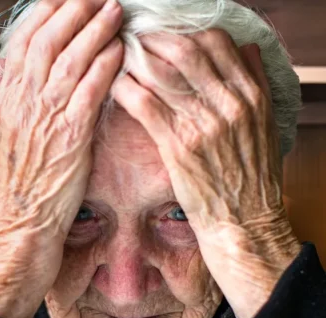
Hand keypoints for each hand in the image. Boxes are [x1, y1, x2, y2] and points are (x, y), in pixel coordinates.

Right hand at [0, 0, 123, 317]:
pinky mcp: (68, 135)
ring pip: (70, 56)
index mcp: (5, 96)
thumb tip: (13, 65)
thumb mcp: (2, 134)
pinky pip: (90, 89)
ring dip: (95, 27)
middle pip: (48, 37)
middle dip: (74, 8)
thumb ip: (9, 96)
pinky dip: (106, 64)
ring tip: (116, 9)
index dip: (46, 11)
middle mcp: (20, 99)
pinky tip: (121, 49)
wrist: (12, 230)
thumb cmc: (13, 188)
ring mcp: (43, 115)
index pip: (24, 38)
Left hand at [112, 30, 300, 317]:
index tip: (164, 37)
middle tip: (134, 40)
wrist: (244, 222)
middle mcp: (228, 104)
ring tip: (119, 60)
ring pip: (162, 72)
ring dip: (135, 61)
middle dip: (154, 39)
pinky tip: (116, 86)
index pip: (216, 42)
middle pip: (185, 50)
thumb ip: (255, 82)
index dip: (185, 32)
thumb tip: (244, 47)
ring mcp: (202, 125)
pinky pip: (145, 104)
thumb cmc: (251, 175)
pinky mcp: (177, 146)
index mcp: (250, 94)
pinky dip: (126, 89)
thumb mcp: (264, 123)